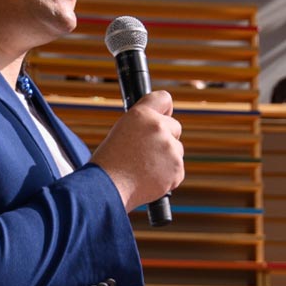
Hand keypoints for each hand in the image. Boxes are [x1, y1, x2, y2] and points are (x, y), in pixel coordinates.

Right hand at [93, 91, 183, 211]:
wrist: (108, 187)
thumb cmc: (110, 162)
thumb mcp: (121, 131)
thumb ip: (143, 125)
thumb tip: (160, 125)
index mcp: (141, 114)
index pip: (164, 98)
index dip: (165, 109)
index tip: (165, 115)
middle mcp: (158, 127)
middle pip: (175, 127)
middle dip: (166, 138)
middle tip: (147, 152)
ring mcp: (170, 148)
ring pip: (176, 150)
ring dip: (166, 158)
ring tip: (144, 168)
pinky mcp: (177, 168)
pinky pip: (177, 169)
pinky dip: (168, 176)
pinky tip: (149, 178)